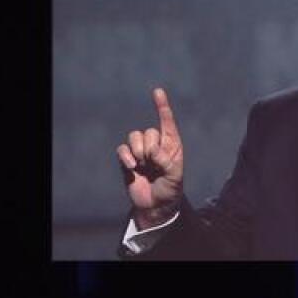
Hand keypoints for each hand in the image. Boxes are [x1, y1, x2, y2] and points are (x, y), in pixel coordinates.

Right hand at [117, 88, 184, 228]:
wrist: (154, 205)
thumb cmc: (170, 190)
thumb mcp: (175, 176)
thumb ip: (167, 161)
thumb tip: (152, 152)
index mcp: (172, 145)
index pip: (167, 122)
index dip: (162, 107)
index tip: (157, 92)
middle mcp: (156, 144)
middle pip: (149, 132)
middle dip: (150, 149)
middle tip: (154, 165)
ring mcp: (141, 151)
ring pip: (135, 136)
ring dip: (138, 151)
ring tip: (143, 166)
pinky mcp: (127, 159)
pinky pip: (122, 148)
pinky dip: (126, 156)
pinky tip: (132, 166)